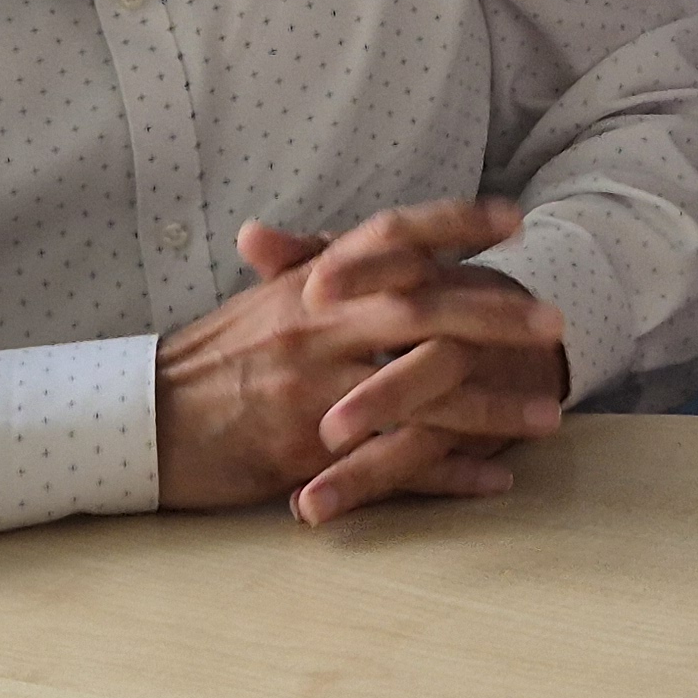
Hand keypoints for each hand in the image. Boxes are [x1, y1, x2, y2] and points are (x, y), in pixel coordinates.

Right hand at [154, 198, 569, 522]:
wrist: (141, 422)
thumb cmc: (205, 360)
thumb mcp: (260, 301)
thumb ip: (312, 267)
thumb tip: (354, 237)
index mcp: (311, 284)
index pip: (391, 236)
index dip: (454, 223)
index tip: (513, 219)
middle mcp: (317, 326)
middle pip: (425, 311)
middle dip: (496, 317)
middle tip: (556, 322)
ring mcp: (315, 390)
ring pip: (422, 394)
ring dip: (491, 406)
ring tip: (549, 415)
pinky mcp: (309, 451)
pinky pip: (393, 462)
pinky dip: (448, 473)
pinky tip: (497, 478)